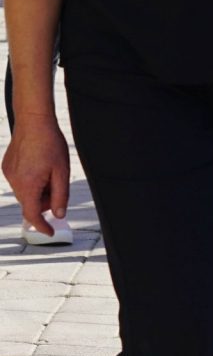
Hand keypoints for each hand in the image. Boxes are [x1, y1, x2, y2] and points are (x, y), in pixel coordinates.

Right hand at [4, 118, 69, 237]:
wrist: (33, 122)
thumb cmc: (50, 145)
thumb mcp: (62, 172)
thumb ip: (60, 196)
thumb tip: (58, 215)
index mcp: (28, 185)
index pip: (32, 215)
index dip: (42, 226)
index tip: (50, 232)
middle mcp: (14, 182)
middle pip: (30, 203)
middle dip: (44, 201)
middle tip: (57, 186)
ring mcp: (8, 174)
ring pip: (25, 192)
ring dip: (37, 190)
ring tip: (49, 171)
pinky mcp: (6, 167)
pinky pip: (20, 181)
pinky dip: (30, 181)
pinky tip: (39, 165)